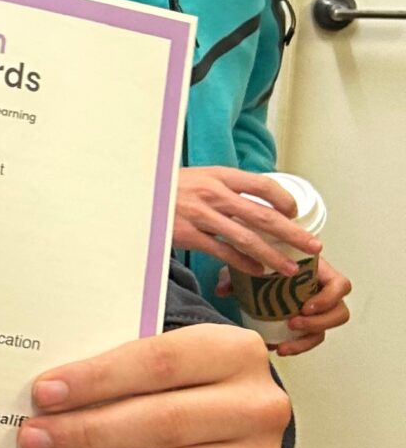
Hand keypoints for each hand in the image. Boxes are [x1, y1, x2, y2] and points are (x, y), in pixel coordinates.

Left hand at [18, 324, 287, 447]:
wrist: (239, 420)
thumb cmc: (183, 386)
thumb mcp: (163, 359)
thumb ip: (119, 371)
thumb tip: (47, 401)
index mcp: (235, 351)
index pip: (158, 362)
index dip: (97, 379)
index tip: (43, 394)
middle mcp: (259, 407)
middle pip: (162, 423)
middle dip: (87, 435)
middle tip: (33, 442)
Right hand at [172, 166, 314, 276]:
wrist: (134, 195)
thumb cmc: (167, 188)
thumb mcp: (198, 177)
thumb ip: (224, 187)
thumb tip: (253, 200)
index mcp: (220, 175)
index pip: (263, 185)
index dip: (285, 200)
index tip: (295, 214)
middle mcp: (214, 194)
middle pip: (264, 215)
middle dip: (292, 233)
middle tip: (313, 247)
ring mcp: (201, 216)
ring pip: (247, 238)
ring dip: (272, 255)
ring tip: (290, 269)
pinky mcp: (188, 235)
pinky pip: (223, 252)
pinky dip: (243, 263)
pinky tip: (257, 272)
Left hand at [225, 253, 351, 356]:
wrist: (256, 271)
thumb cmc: (260, 262)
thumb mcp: (249, 263)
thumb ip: (235, 273)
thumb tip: (222, 289)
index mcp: (317, 273)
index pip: (341, 285)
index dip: (329, 298)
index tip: (305, 306)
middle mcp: (321, 293)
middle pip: (340, 313)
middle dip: (319, 322)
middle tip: (293, 323)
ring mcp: (316, 311)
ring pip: (325, 331)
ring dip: (307, 340)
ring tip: (284, 344)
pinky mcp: (306, 325)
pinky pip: (309, 340)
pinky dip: (297, 347)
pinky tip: (279, 348)